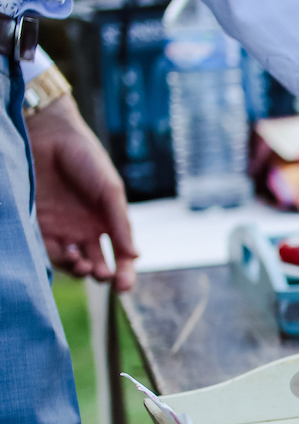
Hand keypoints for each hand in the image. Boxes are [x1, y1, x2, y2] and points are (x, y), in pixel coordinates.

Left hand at [30, 93, 136, 291]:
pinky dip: (58, 259)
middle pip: (96, 263)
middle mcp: (84, 230)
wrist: (49, 135)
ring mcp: (61, 229)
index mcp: (107, 222)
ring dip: (80, 269)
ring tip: (84, 266)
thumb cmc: (86, 159)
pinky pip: (48, 250)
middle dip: (102, 274)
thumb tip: (134, 256)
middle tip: (103, 275)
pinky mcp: (38, 224)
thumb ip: (121, 224)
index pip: (119, 255)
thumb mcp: (110, 191)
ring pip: (72, 261)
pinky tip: (68, 256)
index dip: (124, 273)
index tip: (124, 287)